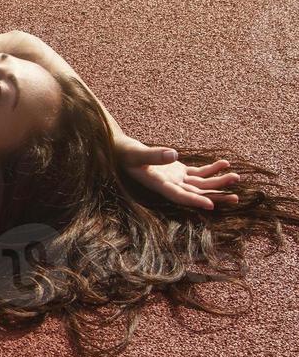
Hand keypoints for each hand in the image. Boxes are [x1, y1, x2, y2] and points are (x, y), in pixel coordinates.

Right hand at [117, 140, 241, 210]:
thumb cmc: (124, 152)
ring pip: (200, 184)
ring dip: (218, 182)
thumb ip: (154, 155)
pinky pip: (198, 172)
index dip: (194, 201)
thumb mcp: (136, 153)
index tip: (211, 205)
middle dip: (215, 195)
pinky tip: (224, 163)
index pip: (178, 196)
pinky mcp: (178, 170)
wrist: (120, 150)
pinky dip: (211, 169)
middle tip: (236, 197)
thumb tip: (174, 153)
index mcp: (158, 184)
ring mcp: (175, 178)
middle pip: (195, 193)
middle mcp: (169, 185)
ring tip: (236, 177)